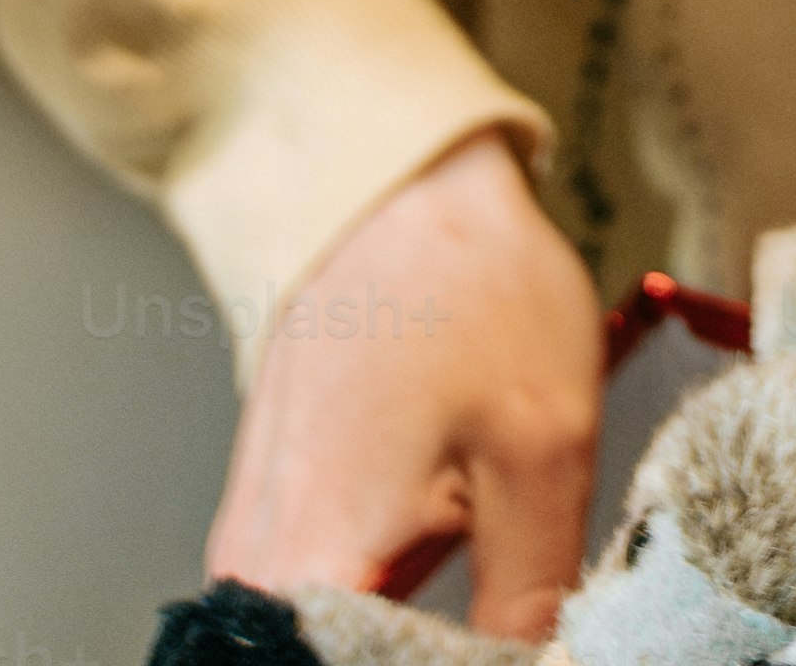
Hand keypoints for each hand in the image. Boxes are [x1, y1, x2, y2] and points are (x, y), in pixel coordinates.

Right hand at [208, 134, 602, 637]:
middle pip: (331, 661)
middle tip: (494, 625)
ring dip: (397, 635)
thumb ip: (533, 594)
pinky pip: (312, 586)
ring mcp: (251, 527)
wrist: (405, 177)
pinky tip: (437, 558)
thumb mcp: (543, 448)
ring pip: (321, 634)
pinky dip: (376, 592)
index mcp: (317, 559)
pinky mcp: (267, 499)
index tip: (506, 648)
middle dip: (413, 658)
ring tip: (476, 590)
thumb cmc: (470, 286)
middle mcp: (257, 558)